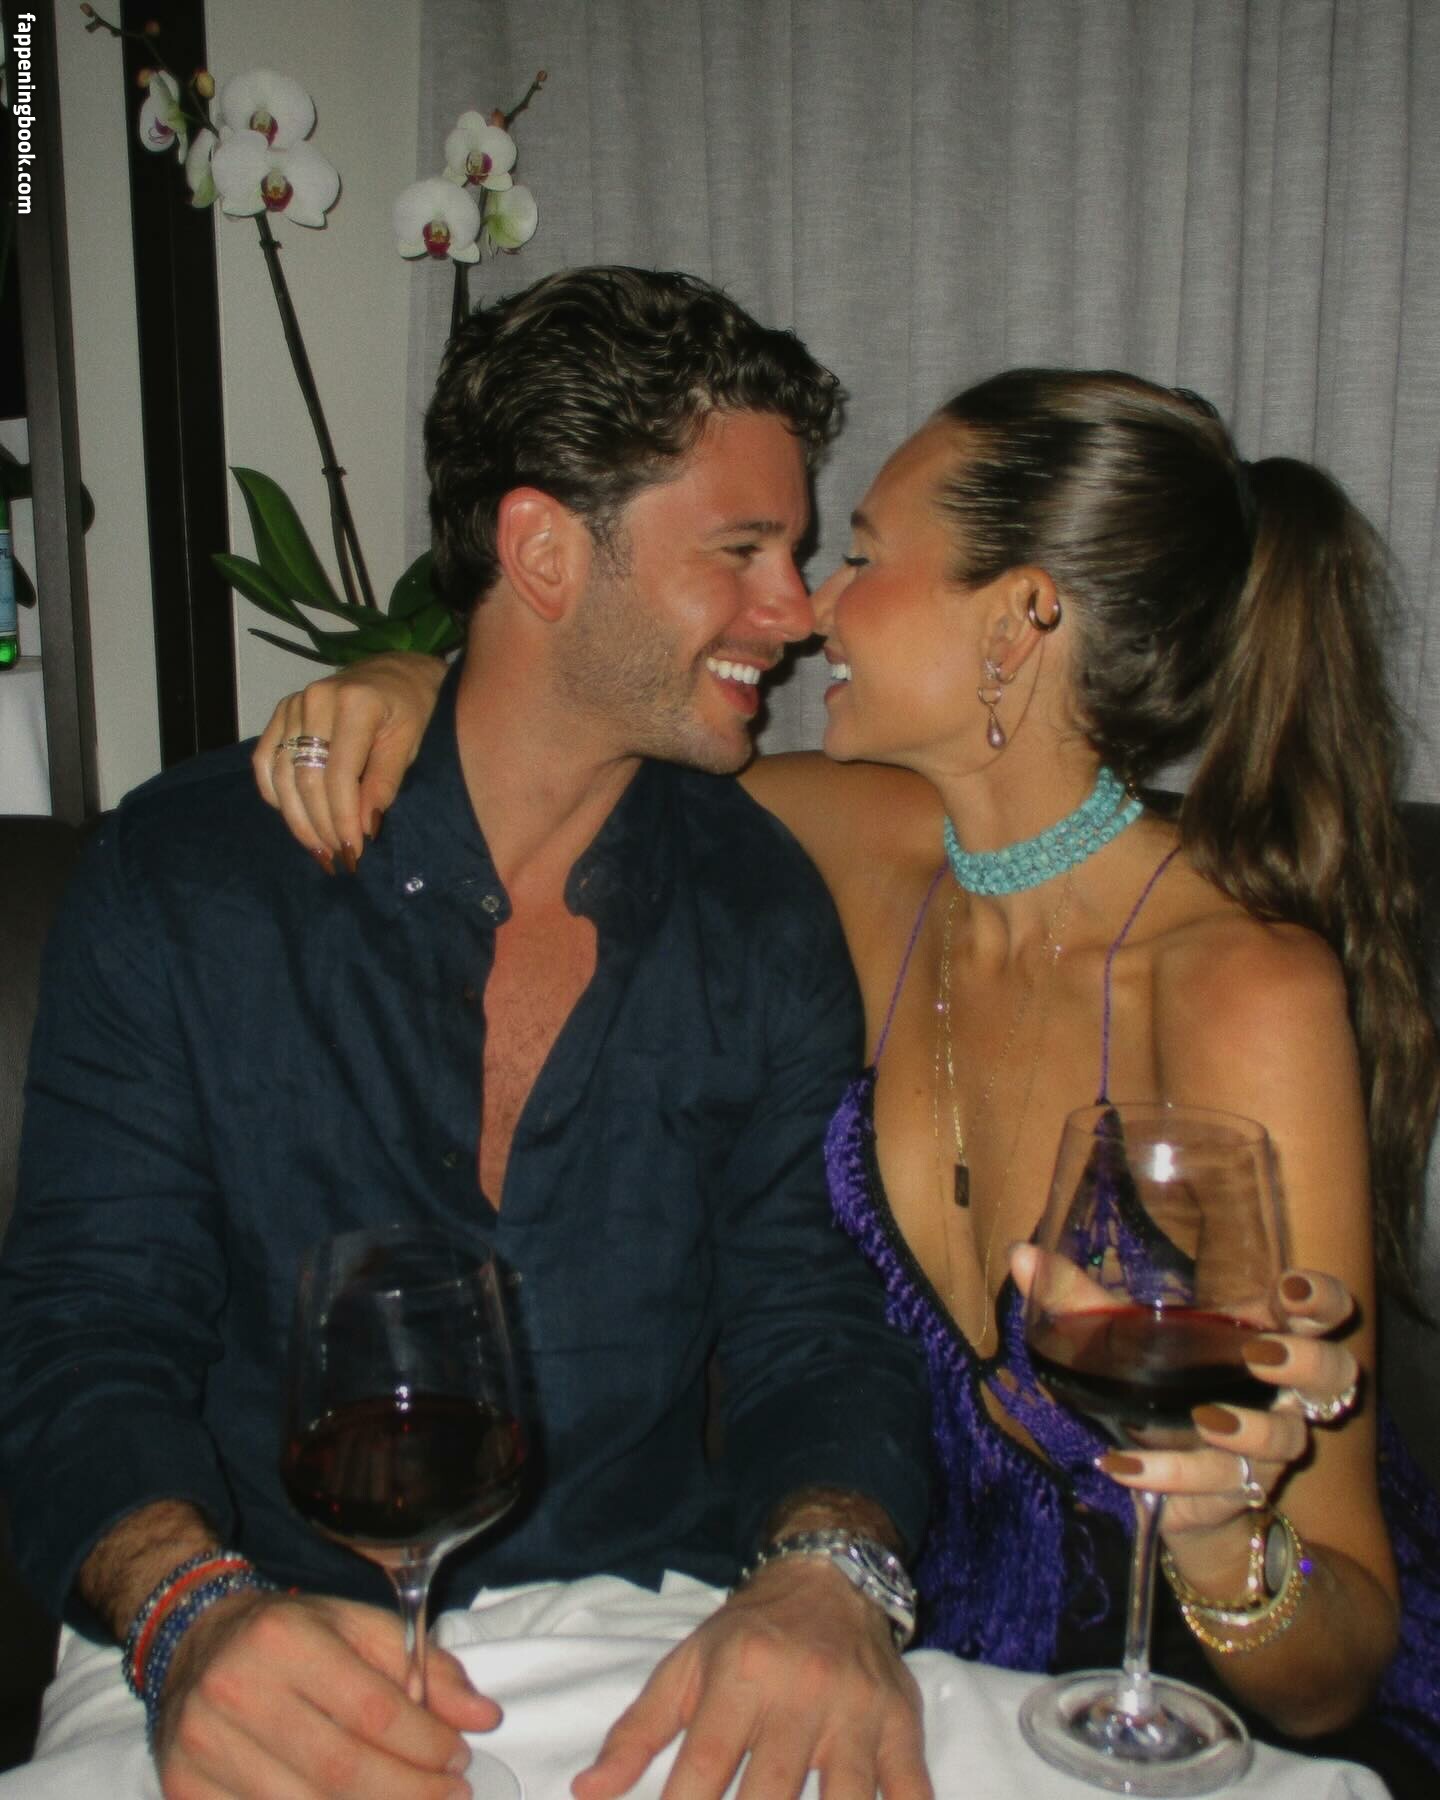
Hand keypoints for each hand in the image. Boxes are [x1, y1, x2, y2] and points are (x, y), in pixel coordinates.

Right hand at [154, 1587, 498, 1798]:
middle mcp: (236, 1691)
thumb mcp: (359, 1626)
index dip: (426, 1743)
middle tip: (449, 1796)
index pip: (372, 1710)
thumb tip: (483, 1716)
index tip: (459, 1758)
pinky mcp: (184, 1789)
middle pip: (341, 1770)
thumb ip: (424, 1667)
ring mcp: (202, 1747)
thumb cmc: (292, 1634)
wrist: (197, 1641)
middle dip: (409, 1792)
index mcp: (284, 1639)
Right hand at [253, 653, 446, 870]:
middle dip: (322, 825)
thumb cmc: (412, 708)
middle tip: (337, 858)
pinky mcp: (281, 712)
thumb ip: (385, 782)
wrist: (396, 674)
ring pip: (281, 775)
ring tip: (319, 849)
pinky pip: (265, 760)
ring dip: (298, 819)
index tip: (354, 850)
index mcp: (355, 702)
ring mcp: (293, 704)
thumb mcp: (411, 743)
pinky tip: (296, 820)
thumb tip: (365, 827)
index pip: (340, 773)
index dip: (343, 817)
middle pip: (307, 778)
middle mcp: (316, 699)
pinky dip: (275, 795)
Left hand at [571, 1559, 929, 1799]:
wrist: (828, 1575)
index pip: (705, 1770)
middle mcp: (799, 1692)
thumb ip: (636, 1733)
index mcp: (740, 1675)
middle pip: (771, 1794)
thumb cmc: (748, 1633)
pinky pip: (910, 1786)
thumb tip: (586, 1794)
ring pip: (844, 1799)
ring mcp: (855, 1711)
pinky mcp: (901, 1723)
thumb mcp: (685, 1666)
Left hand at [1072, 1263, 1359, 1595]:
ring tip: (1206, 1419)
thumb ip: (1078, 1300)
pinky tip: (1122, 1466)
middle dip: (1308, 1362)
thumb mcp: (1122, 1341)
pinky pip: (1218, 1489)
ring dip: (1251, 1430)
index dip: (1321, 1298)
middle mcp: (1279, 1393)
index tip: (1291, 1288)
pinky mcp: (1234, 1495)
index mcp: (1262, 1336)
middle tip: (1263, 1354)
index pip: (1322, 1311)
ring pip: (1288, 1440)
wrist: (1168, 1488)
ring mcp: (1264, 1449)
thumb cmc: (1158, 1390)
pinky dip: (1170, 1476)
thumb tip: (1023, 1253)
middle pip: (1334, 1373)